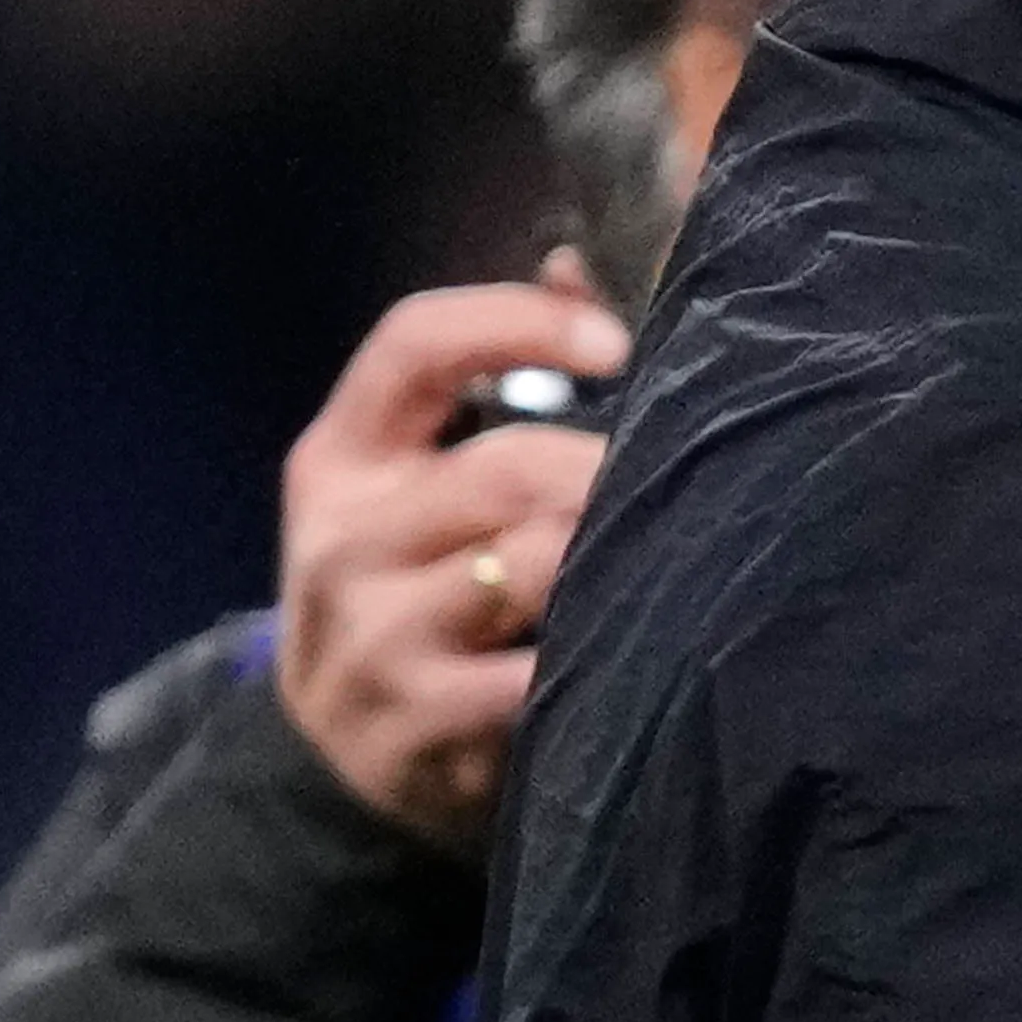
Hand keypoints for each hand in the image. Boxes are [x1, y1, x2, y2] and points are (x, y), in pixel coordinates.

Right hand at [276, 262, 626, 849]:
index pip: (412, 346)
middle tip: (682, 486)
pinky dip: (605, 656)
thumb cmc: (413, 589)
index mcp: (341, 457)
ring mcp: (373, 638)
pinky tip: (647, 649)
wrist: (340, 756)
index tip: (617, 342)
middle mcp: (343, 539)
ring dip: (617, 560)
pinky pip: (540, 676)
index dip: (516, 323)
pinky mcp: (418, 725)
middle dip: (606, 476)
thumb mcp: (416, 488)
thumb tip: (578, 265)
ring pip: (533, 568)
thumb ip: (490, 381)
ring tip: (677, 557)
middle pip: (504, 471)